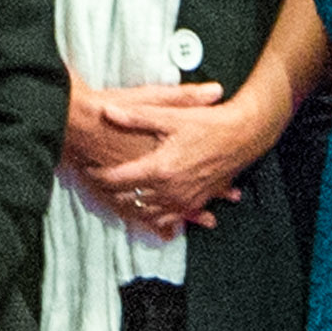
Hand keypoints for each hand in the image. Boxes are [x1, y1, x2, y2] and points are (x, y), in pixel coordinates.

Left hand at [66, 75, 281, 239]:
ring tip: (116, 196)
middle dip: (110, 191)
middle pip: (129, 198)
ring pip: (147, 212)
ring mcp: (184, 199)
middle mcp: (170, 189)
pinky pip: (171, 218)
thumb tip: (107, 112)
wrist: (244, 135)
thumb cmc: (208, 122)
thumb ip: (137, 117)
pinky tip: (149, 212)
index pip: (117, 179)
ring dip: (130, 205)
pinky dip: (157, 217)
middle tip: (98, 180)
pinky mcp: (196, 202)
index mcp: (159, 167)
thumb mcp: (170, 115)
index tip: (87, 166)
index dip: (98, 174)